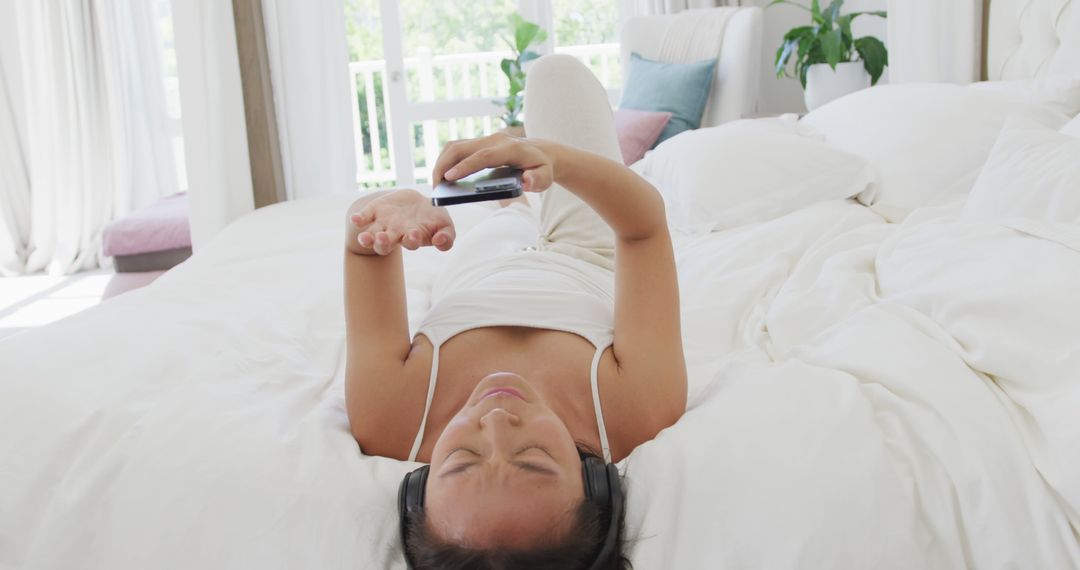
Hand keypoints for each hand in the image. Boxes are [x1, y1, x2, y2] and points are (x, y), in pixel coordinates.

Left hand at [349, 189, 455, 254]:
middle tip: (383, 238)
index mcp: (412, 238)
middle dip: (382, 243)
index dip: (411, 240)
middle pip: (385, 245)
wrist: (418, 203)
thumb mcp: (446, 226)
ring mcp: (383, 223)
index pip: (410, 243)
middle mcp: (395, 234)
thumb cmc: (433, 218)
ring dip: (367, 238)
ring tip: (364, 237)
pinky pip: (364, 217)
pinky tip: (355, 219)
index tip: (414, 234)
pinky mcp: (375, 211)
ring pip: (372, 235)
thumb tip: (439, 241)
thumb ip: (447, 237)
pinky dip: (358, 219)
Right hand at [431, 132, 557, 192]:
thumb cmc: (541, 168)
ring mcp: (485, 139)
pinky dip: (447, 160)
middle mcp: (495, 140)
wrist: (540, 152)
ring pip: (456, 146)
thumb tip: (527, 181)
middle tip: (435, 187)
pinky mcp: (479, 142)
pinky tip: (443, 177)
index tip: (449, 178)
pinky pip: (458, 149)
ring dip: (442, 162)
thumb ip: (538, 180)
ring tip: (436, 183)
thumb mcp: (545, 176)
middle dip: (444, 165)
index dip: (465, 166)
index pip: (483, 156)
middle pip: (462, 147)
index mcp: (510, 148)